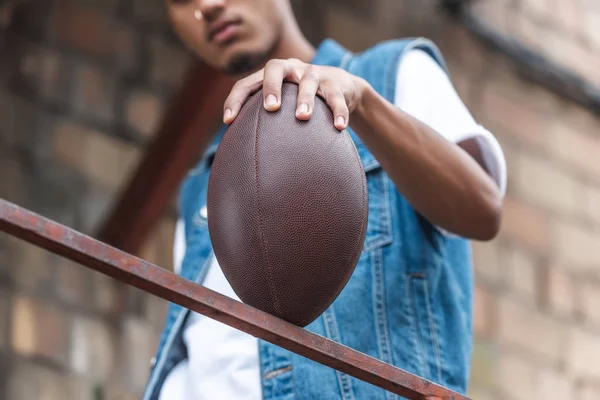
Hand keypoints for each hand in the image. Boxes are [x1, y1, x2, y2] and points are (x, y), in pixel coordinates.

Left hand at [223, 58, 367, 129]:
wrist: (342, 87)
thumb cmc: (300, 101)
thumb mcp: (282, 105)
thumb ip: (263, 121)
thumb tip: (241, 156)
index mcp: (271, 76)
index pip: (247, 83)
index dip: (235, 99)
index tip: (228, 121)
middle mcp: (290, 69)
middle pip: (275, 68)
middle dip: (271, 87)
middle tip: (270, 108)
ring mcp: (314, 74)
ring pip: (308, 82)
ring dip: (304, 99)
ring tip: (302, 118)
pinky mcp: (336, 84)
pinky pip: (336, 97)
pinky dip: (338, 112)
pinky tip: (339, 127)